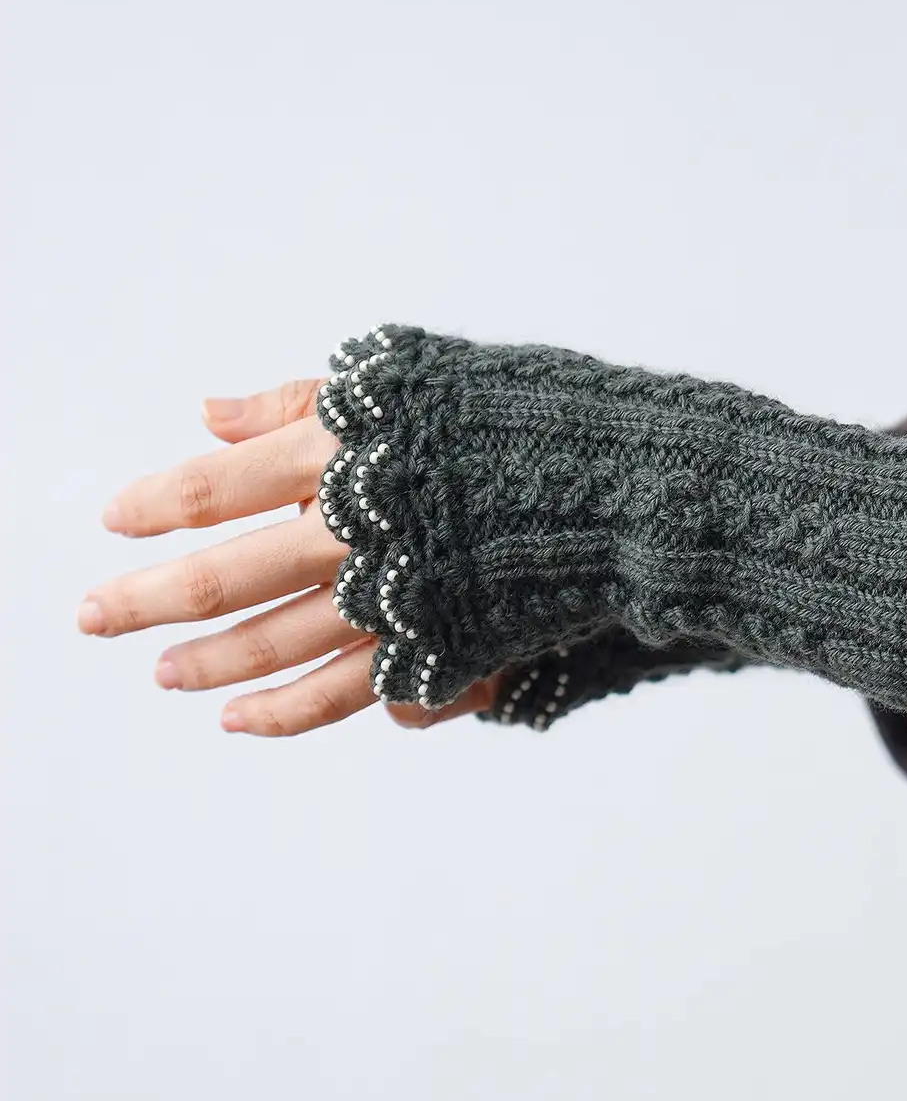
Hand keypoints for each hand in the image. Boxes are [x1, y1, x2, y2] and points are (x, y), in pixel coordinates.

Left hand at [79, 380, 499, 735]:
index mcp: (345, 452)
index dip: (156, 505)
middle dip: (145, 600)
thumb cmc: (518, 416)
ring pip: (271, 647)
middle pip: (223, 577)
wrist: (620, 486)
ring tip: (162, 673)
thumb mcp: (408, 380)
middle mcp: (355, 533)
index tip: (114, 520)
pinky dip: (284, 714)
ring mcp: (392, 601)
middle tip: (92, 616)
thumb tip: (208, 414)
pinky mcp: (431, 650)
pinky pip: (341, 697)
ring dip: (204, 663)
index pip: (218, 486)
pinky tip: (237, 720)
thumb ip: (302, 401)